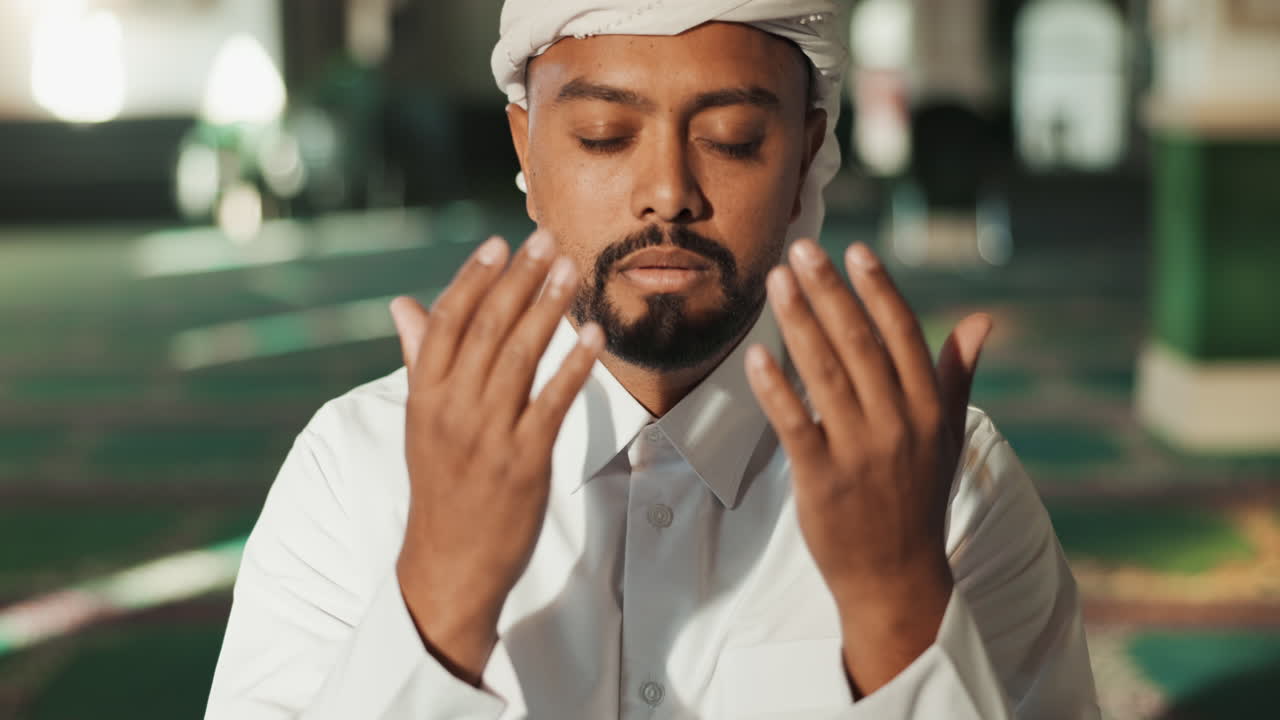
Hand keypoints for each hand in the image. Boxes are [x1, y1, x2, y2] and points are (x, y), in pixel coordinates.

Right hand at [389, 229, 602, 684]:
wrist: (449, 563)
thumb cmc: (440, 486)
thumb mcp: (420, 422)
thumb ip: (419, 360)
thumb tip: (402, 305)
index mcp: (423, 396)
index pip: (447, 321)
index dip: (475, 278)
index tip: (500, 242)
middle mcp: (452, 409)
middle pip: (487, 328)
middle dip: (521, 279)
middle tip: (548, 239)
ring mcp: (488, 435)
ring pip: (520, 356)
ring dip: (549, 307)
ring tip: (572, 269)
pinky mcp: (524, 461)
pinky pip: (554, 401)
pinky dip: (575, 364)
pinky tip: (594, 334)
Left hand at [744, 238, 990, 695]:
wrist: (897, 576)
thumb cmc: (919, 497)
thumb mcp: (948, 435)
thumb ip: (956, 373)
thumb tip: (983, 320)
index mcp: (929, 408)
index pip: (904, 334)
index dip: (878, 289)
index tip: (855, 250)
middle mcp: (899, 423)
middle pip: (859, 343)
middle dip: (828, 291)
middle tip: (800, 250)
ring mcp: (861, 452)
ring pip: (825, 373)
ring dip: (798, 322)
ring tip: (776, 282)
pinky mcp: (824, 479)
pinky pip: (795, 423)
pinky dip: (775, 387)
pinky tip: (755, 355)